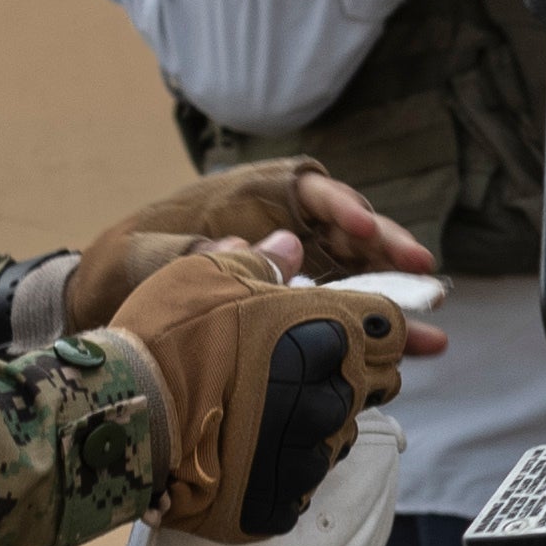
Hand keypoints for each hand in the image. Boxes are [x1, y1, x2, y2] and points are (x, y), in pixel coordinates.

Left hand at [70, 160, 440, 333]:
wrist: (112, 297)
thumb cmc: (125, 262)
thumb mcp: (145, 254)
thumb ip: (190, 249)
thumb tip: (251, 248)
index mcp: (255, 194)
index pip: (310, 192)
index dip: (340, 208)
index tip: (361, 229)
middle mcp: (288, 222)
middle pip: (351, 231)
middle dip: (388, 250)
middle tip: (420, 273)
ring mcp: (300, 262)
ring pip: (360, 272)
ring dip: (393, 297)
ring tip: (433, 324)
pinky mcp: (301, 298)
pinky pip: (344, 307)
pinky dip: (371, 327)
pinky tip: (405, 353)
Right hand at [101, 247, 400, 540]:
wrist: (129, 416)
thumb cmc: (168, 335)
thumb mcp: (208, 275)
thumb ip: (262, 261)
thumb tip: (292, 244)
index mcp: (333, 331)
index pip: (390, 328)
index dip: (368, 327)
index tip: (337, 330)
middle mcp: (339, 390)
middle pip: (376, 381)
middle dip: (345, 373)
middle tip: (292, 370)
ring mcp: (319, 445)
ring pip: (342, 429)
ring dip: (315, 419)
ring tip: (261, 410)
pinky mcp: (293, 490)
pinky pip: (307, 473)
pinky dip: (286, 462)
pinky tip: (248, 448)